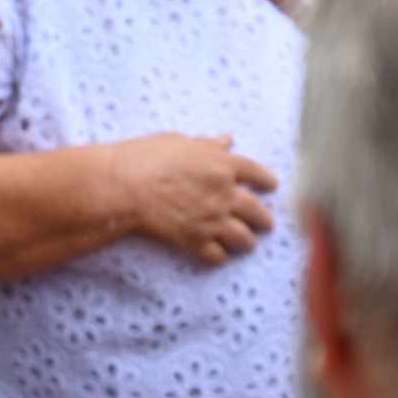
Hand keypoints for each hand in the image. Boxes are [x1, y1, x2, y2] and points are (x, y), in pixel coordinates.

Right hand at [110, 132, 277, 264]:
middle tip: (267, 224)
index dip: (267, 180)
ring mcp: (212, 219)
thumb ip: (207, 145)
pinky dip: (221, 257)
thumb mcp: (180, 142)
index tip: (273, 185)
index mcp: (222, 164)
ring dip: (247, 242)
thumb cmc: (146, 157)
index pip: (256, 173)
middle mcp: (224, 193)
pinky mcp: (195, 240)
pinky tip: (220, 256)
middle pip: (256, 210)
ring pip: (243, 237)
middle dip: (265, 219)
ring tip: (248, 244)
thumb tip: (226, 139)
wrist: (124, 186)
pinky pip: (217, 255)